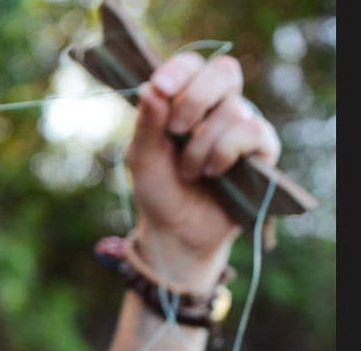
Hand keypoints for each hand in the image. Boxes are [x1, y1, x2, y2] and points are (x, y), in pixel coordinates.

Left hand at [126, 52, 281, 288]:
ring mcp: (242, 125)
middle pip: (224, 71)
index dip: (180, 69)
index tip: (161, 87)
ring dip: (201, 145)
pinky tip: (212, 173)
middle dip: (195, 98)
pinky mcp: (262, 149)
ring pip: (233, 109)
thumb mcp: (142, 157)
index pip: (192, 65)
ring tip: (189, 171)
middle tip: (175, 130)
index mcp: (185, 101)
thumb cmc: (159, 190)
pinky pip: (251, 132)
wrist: (178, 231)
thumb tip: (150, 87)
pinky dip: (224, 152)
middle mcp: (217, 107)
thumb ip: (147, 123)